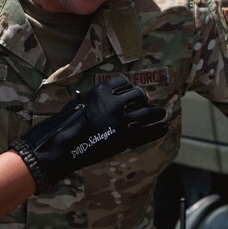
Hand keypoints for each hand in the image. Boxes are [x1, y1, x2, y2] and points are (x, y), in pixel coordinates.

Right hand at [11, 75, 166, 192]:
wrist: (64, 146)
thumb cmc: (65, 125)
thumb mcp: (76, 104)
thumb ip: (92, 99)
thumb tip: (100, 99)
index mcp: (101, 91)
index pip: (123, 83)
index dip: (129, 88)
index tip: (132, 93)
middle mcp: (115, 103)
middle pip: (139, 95)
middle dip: (145, 99)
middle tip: (150, 103)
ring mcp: (122, 120)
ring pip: (148, 112)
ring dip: (157, 113)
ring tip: (161, 114)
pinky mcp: (126, 138)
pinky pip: (148, 131)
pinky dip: (157, 129)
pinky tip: (163, 128)